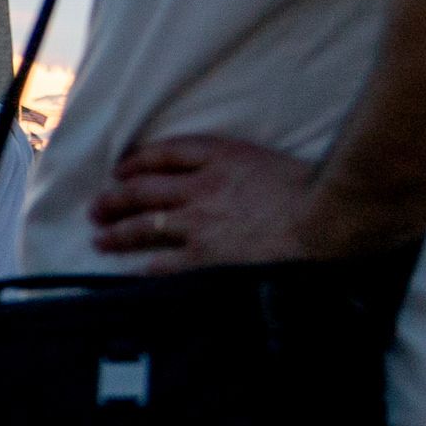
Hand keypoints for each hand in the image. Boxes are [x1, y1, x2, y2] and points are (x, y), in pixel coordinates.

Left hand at [92, 135, 331, 267]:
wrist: (328, 219)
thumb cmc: (315, 191)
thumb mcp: (272, 163)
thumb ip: (243, 169)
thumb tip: (231, 183)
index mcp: (222, 157)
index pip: (167, 152)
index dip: (139, 160)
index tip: (123, 168)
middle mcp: (201, 186)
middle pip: (144, 188)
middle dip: (116, 197)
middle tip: (98, 206)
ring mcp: (199, 222)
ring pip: (144, 224)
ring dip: (118, 231)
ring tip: (100, 237)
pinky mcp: (206, 256)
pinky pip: (164, 263)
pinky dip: (146, 267)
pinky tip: (135, 272)